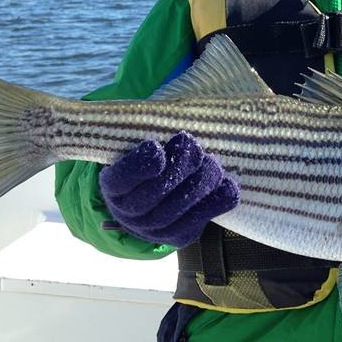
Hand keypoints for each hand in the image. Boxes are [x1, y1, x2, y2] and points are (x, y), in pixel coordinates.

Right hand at [98, 131, 239, 247]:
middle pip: (155, 193)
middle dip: (179, 166)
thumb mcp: (142, 142)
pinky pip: (198, 221)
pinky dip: (216, 203)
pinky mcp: (177, 236)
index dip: (141, 165)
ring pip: (178, 209)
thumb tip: (174, 105)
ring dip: (200, 182)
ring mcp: (153, 229)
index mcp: (114, 185)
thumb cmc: (149, 160)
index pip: (122, 178)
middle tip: (192, 144)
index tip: (157, 146)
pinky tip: (228, 185)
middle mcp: (129, 212)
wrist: (151, 199)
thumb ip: (152, 129)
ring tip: (212, 163)